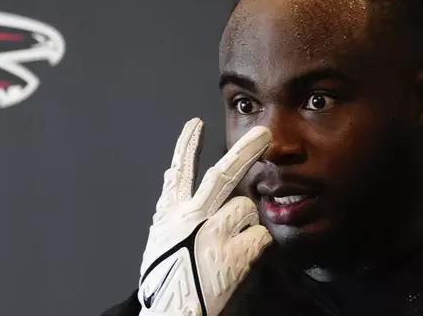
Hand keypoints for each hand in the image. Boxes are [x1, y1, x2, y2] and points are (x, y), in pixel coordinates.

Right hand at [137, 118, 272, 315]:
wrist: (174, 310)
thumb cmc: (167, 279)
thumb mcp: (159, 238)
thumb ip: (169, 206)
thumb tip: (170, 172)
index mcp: (172, 215)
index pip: (179, 174)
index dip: (186, 146)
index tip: (195, 124)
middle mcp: (192, 218)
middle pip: (222, 176)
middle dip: (244, 152)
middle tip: (263, 134)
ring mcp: (213, 233)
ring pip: (245, 209)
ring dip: (244, 225)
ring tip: (228, 250)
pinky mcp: (234, 252)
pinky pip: (259, 236)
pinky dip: (255, 246)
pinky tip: (239, 261)